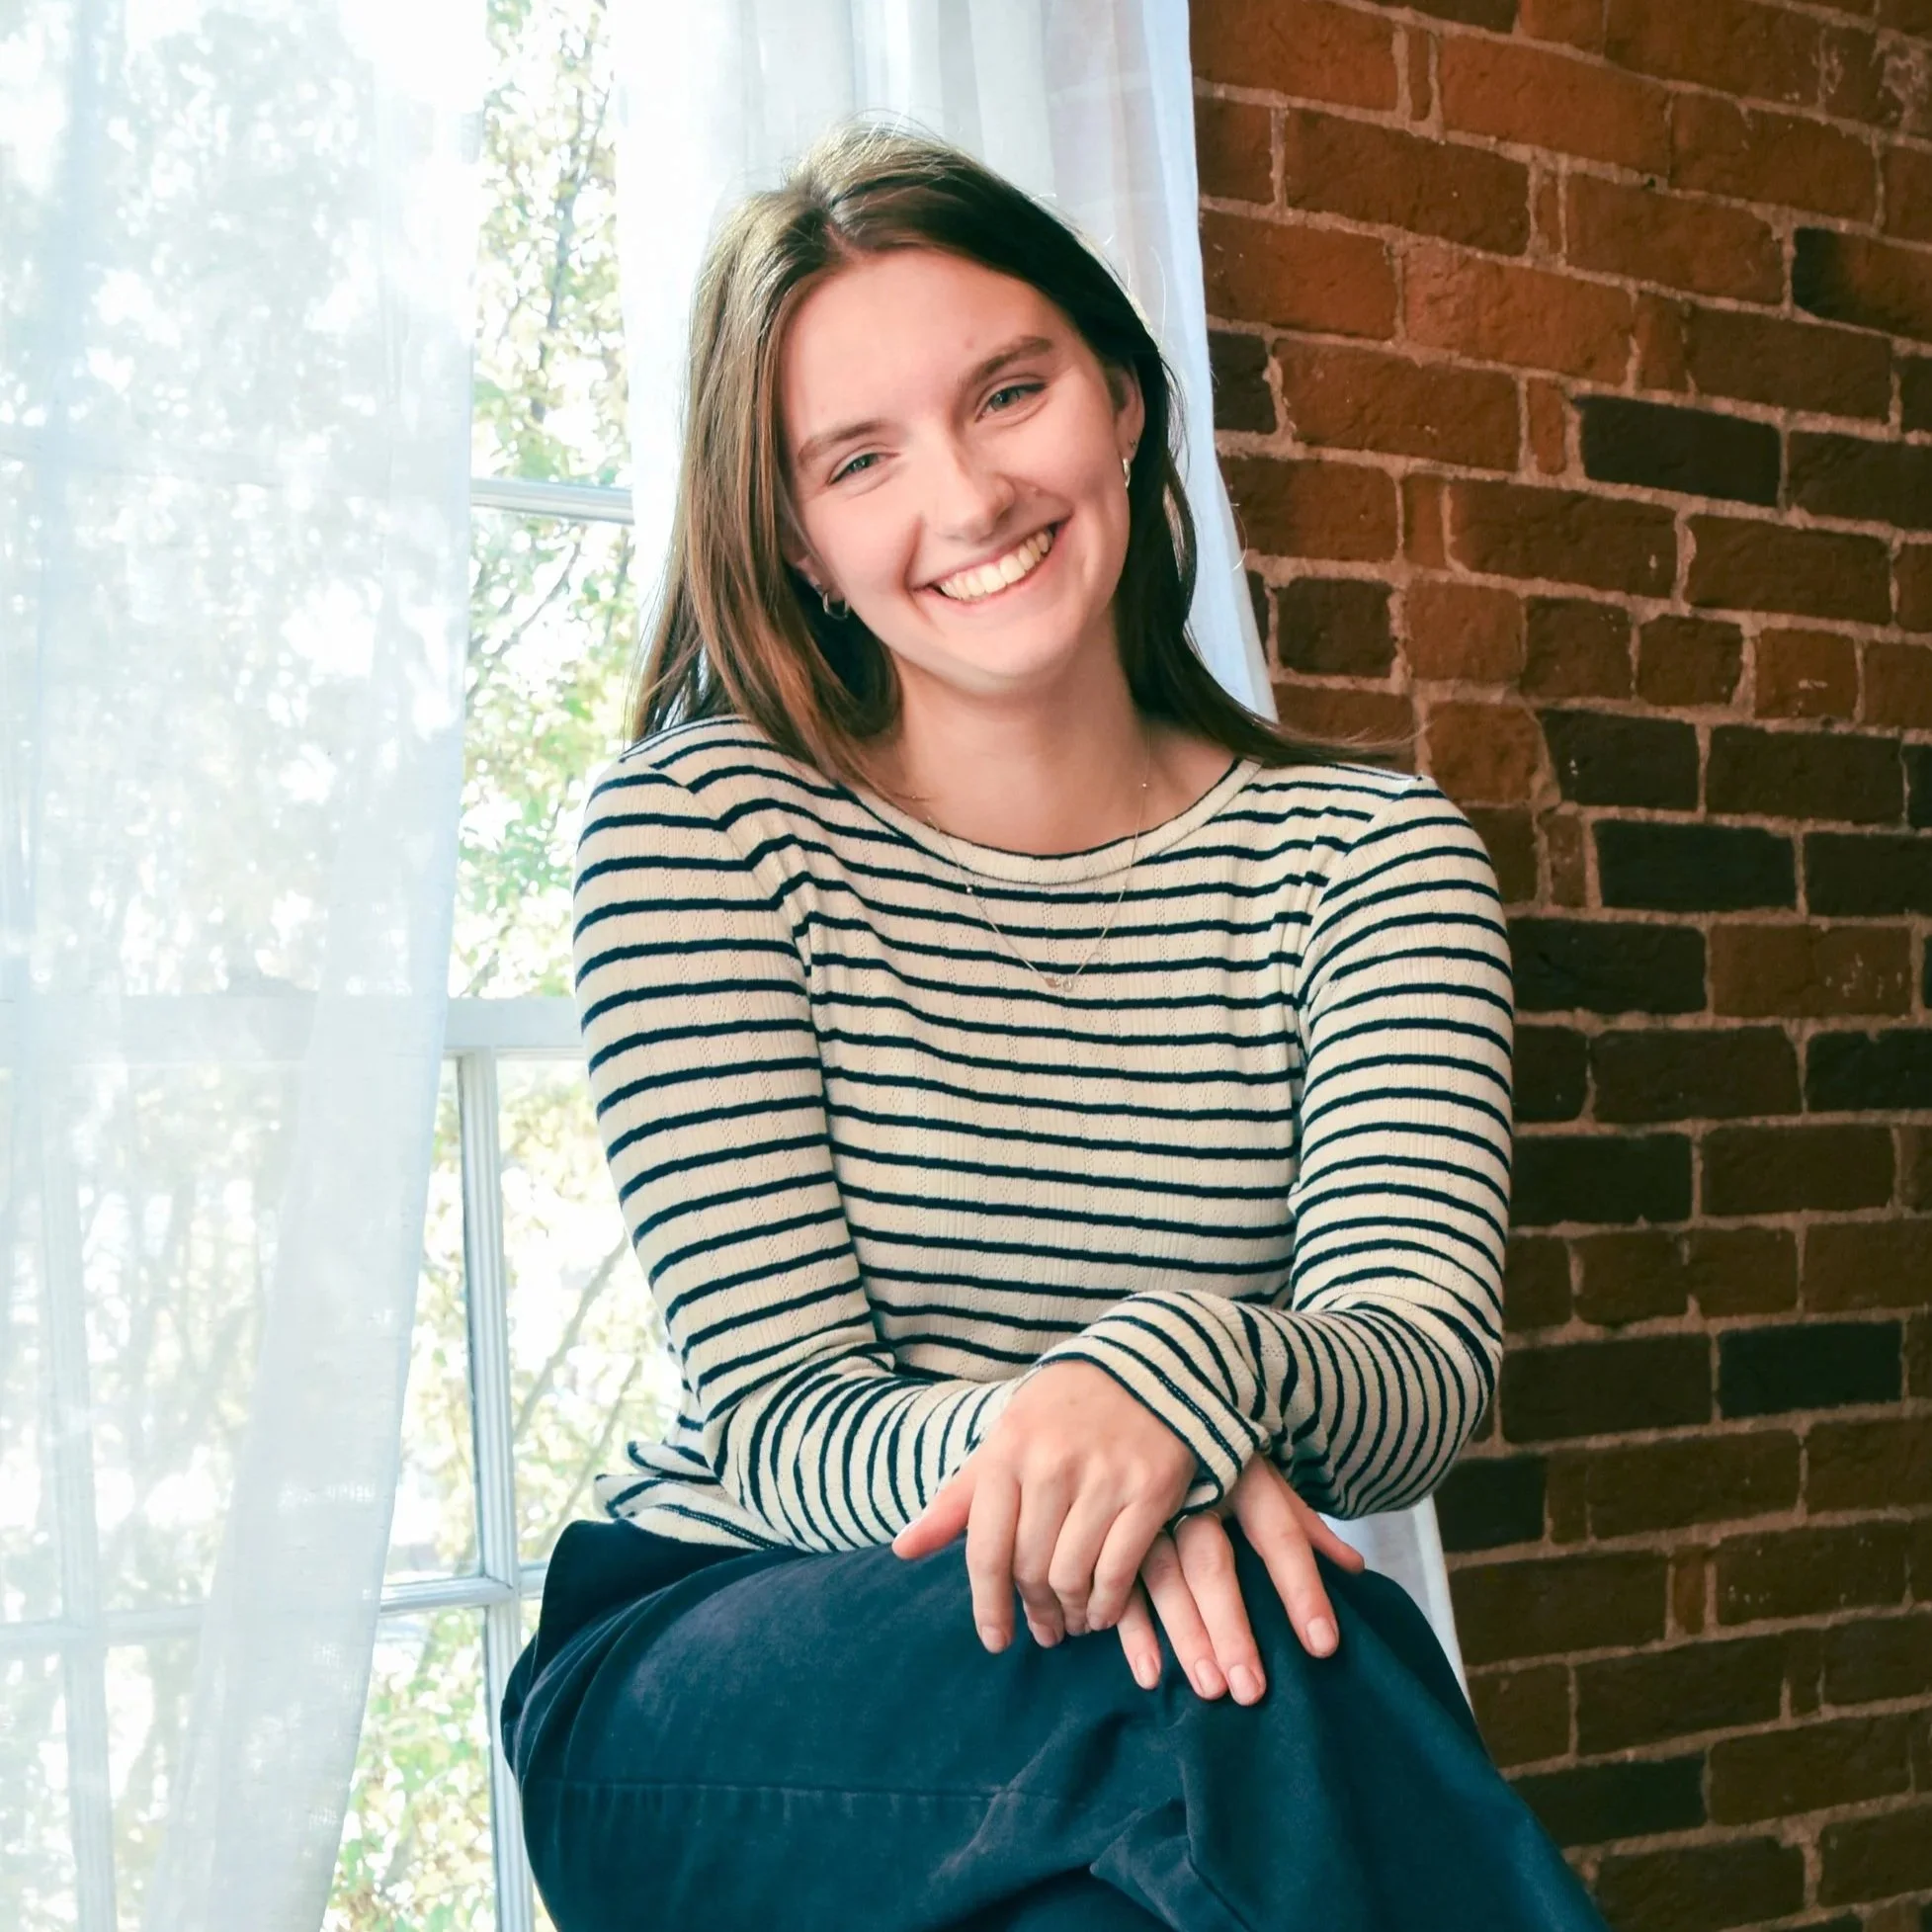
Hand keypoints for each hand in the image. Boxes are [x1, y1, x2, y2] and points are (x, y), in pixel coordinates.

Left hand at [888, 1360, 1198, 1652]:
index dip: (988, 1605)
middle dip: (1035, 1610)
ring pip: (1073, 1575)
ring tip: (1072, 1620)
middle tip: (1043, 1629)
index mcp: (1006, 1451)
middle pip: (1030, 1569)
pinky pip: (1120, 1568)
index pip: (986, 1551)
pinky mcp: (1150, 1489)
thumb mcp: (1005, 1438)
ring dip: (1070, 1612)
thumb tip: (903, 1548)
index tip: (995, 1640)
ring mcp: (1103, 1477)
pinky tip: (1102, 1610)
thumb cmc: (1063, 1410)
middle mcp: (1050, 1464)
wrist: (1144, 1366)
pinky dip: (1108, 1603)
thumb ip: (958, 1497)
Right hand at [1105, 1451, 1365, 1703]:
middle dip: (1231, 1626)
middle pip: (1213, 1562)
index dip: (1301, 1588)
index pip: (1279, 1534)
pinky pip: (1116, 1578)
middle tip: (1250, 1689)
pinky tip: (1149, 1671)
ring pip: (1162, 1575)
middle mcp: (1191, 1488)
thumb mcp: (1261, 1471)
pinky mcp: (1106, 1521)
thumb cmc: (1215, 1448)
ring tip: (1209, 1688)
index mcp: (1240, 1474)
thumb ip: (1304, 1523)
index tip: (1323, 1645)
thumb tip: (1356, 1568)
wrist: (1142, 1387)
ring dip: (1184, 1635)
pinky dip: (1131, 1628)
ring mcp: (1143, 1505)